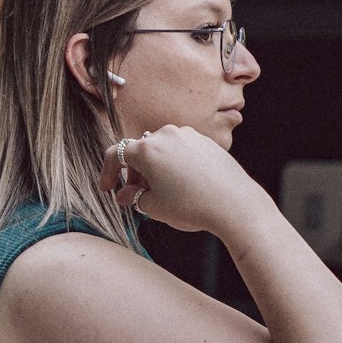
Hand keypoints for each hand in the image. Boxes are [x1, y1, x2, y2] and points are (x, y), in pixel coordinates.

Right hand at [100, 125, 262, 234]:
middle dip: (134, 173)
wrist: (234, 203)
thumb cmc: (191, 206)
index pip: (116, 154)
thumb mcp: (154, 207)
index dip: (107, 173)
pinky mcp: (205, 141)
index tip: (108, 189)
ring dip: (154, 168)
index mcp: (147, 150)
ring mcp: (187, 135)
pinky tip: (182, 184)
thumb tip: (125, 195)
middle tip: (137, 195)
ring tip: (162, 192)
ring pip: (161, 149)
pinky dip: (174, 163)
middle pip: (139, 151)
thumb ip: (133, 197)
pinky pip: (180, 149)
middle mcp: (165, 135)